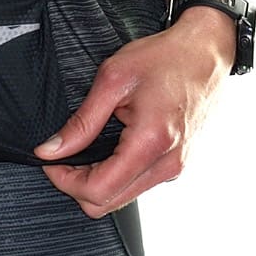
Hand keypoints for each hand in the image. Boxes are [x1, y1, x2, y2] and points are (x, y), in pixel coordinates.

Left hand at [34, 10, 233, 217]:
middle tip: (62, 154)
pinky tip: (110, 146)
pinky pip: (139, 183)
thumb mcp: (112, 79)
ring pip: (123, 197)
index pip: (99, 191)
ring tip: (87, 146)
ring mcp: (175, 167)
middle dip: (77, 184)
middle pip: (109, 203)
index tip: (50, 160)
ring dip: (97, 179)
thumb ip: (82, 120)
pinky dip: (116, 173)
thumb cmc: (164, 58)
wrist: (204, 52)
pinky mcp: (177, 163)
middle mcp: (167, 164)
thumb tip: (52, 149)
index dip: (65, 180)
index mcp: (150, 143)